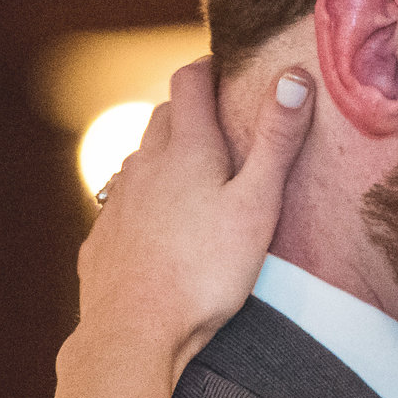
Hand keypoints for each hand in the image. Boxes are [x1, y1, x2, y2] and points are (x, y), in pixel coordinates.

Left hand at [76, 58, 308, 380]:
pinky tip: (158, 225)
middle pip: (163, 116)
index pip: (190, 82)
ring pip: (140, 159)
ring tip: (192, 172)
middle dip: (189, 109)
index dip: (208, 67)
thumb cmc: (205, 270)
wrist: (135, 331)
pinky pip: (123, 204)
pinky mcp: (102, 240)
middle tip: (219, 121)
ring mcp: (118, 202)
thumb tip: (295, 77)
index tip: (225, 67)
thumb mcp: (256, 205)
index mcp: (186, 149)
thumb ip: (277, 142)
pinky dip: (143, 199)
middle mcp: (144, 165)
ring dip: (164, 154)